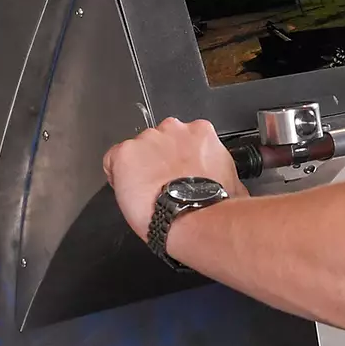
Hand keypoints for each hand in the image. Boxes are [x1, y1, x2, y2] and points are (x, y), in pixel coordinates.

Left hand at [102, 116, 240, 235]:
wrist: (195, 217)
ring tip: (147, 193)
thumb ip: (221, 171)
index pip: (181, 139)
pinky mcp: (125, 153)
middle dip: (159, 160)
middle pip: (158, 141)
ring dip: (139, 168)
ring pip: (136, 151)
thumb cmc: (214, 204)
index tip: (178, 174)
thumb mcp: (232, 182)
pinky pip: (112, 161)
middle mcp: (173, 128)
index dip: (177, 159)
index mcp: (201, 132)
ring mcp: (147, 139)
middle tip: (163, 184)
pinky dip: (117, 176)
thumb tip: (232, 188)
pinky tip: (130, 193)